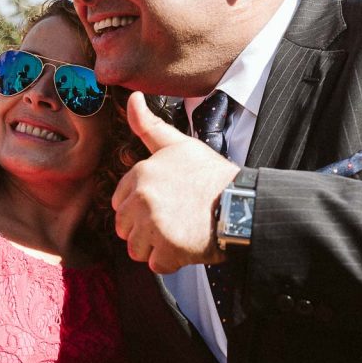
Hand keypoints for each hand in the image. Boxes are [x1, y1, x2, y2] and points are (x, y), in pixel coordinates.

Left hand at [113, 92, 239, 272]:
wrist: (241, 204)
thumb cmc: (211, 175)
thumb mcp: (179, 145)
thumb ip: (149, 126)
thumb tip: (131, 98)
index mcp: (140, 174)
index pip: (120, 202)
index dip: (141, 206)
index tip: (164, 203)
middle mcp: (142, 199)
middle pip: (125, 227)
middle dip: (145, 228)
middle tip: (173, 219)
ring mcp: (153, 226)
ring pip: (136, 248)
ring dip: (156, 246)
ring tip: (179, 233)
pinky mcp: (167, 250)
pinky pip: (155, 264)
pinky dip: (170, 261)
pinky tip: (186, 245)